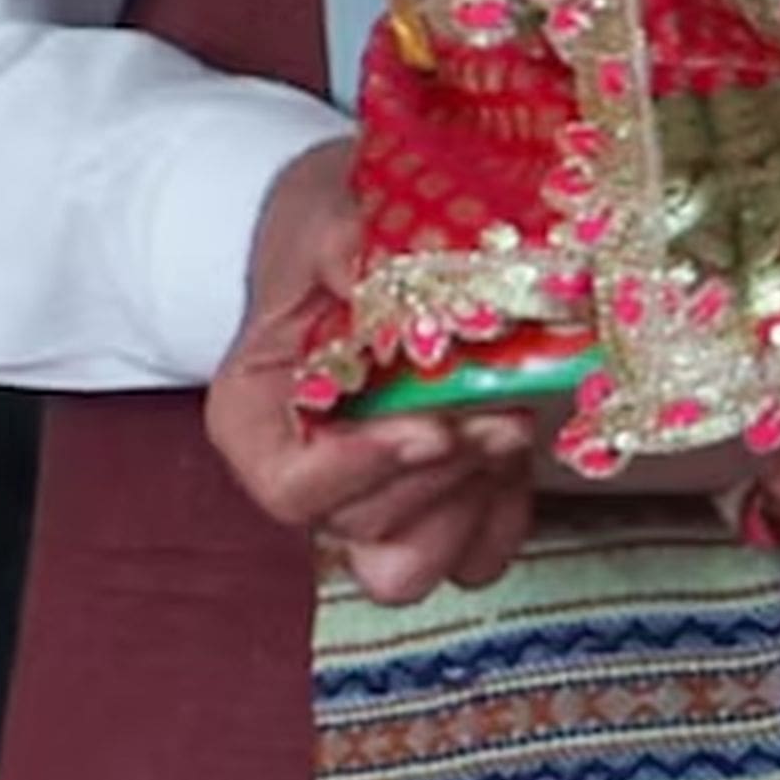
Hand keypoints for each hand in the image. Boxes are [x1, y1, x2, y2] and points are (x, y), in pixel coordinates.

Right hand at [204, 140, 538, 602]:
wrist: (364, 228)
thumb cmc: (326, 227)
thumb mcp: (323, 215)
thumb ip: (340, 243)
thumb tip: (369, 267)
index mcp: (257, 416)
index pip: (290, 487)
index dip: (361, 470)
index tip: (430, 426)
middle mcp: (311, 471)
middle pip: (362, 527)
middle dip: (439, 475)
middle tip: (500, 410)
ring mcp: (376, 493)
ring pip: (413, 563)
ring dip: (470, 502)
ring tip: (509, 424)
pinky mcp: (443, 496)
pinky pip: (473, 553)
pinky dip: (504, 512)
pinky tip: (521, 447)